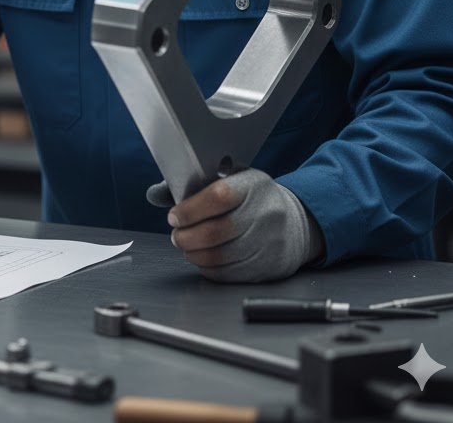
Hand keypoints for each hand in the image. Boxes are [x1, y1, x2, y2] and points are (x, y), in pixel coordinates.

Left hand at [147, 168, 323, 282]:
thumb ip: (193, 185)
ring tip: (186, 246)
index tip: (174, 216)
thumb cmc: (253, 198)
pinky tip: (202, 258)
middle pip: (216, 231)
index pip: (218, 197)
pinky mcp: (268, 267)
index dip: (190, 209)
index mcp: (253, 185)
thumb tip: (155, 195)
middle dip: (186, 236)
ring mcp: (269, 243)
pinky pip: (229, 274)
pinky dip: (208, 268)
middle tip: (176, 235)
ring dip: (194, 253)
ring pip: (221, 256)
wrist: (297, 223)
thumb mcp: (230, 178)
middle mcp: (264, 214)